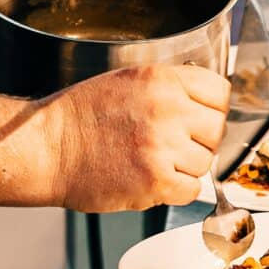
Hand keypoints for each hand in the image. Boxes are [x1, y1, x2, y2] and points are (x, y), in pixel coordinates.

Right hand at [48, 64, 229, 211]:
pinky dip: (176, 190)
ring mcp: (163, 145)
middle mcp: (167, 108)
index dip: (212, 108)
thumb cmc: (83, 115)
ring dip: (186, 166)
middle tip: (175, 144)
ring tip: (154, 160)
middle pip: (217, 129)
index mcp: (162, 79)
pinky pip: (192, 189)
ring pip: (205, 162)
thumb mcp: (130, 80)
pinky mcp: (156, 180)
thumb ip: (172, 87)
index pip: (220, 92)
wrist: (48, 147)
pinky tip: (152, 178)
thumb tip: (209, 103)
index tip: (201, 117)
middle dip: (200, 139)